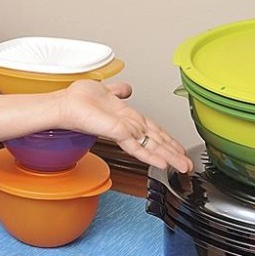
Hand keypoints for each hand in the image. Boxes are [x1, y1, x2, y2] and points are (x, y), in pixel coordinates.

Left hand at [60, 80, 192, 172]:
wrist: (65, 104)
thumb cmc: (80, 99)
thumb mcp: (106, 91)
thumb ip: (118, 91)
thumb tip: (127, 88)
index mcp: (128, 118)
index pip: (153, 130)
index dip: (168, 140)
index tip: (180, 148)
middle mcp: (128, 127)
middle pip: (156, 141)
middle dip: (174, 153)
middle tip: (188, 165)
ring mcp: (123, 132)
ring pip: (151, 147)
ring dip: (169, 157)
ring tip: (183, 167)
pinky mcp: (117, 133)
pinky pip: (137, 146)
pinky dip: (151, 156)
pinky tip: (163, 163)